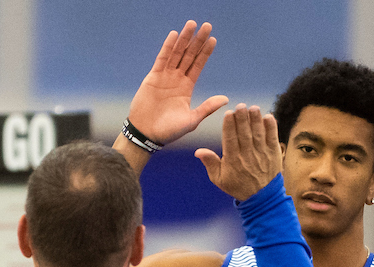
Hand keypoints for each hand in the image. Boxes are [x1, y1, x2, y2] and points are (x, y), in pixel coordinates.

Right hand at [127, 20, 228, 143]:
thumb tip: (226, 99)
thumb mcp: (192, 120)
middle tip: (207, 26)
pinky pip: (162, 59)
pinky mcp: (153, 77)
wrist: (147, 134)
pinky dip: (168, 47)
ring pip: (177, 53)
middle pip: (189, 55)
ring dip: (184, 39)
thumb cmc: (169, 131)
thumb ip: (207, 107)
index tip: (213, 39)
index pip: (198, 65)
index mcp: (187, 88)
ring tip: (191, 24)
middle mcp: (177, 79)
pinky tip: (174, 35)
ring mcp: (165, 77)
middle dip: (198, 40)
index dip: (205, 52)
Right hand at [196, 104, 281, 201]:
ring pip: (258, 133)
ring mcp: (262, 154)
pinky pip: (272, 138)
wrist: (262, 198)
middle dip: (242, 118)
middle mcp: (247, 156)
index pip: (230, 139)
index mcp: (233, 160)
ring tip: (253, 108)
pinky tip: (268, 116)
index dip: (229, 125)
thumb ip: (210, 163)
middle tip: (241, 106)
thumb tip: (198, 151)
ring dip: (256, 119)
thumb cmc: (238, 186)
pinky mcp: (274, 153)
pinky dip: (271, 127)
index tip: (228, 113)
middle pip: (244, 133)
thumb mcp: (219, 179)